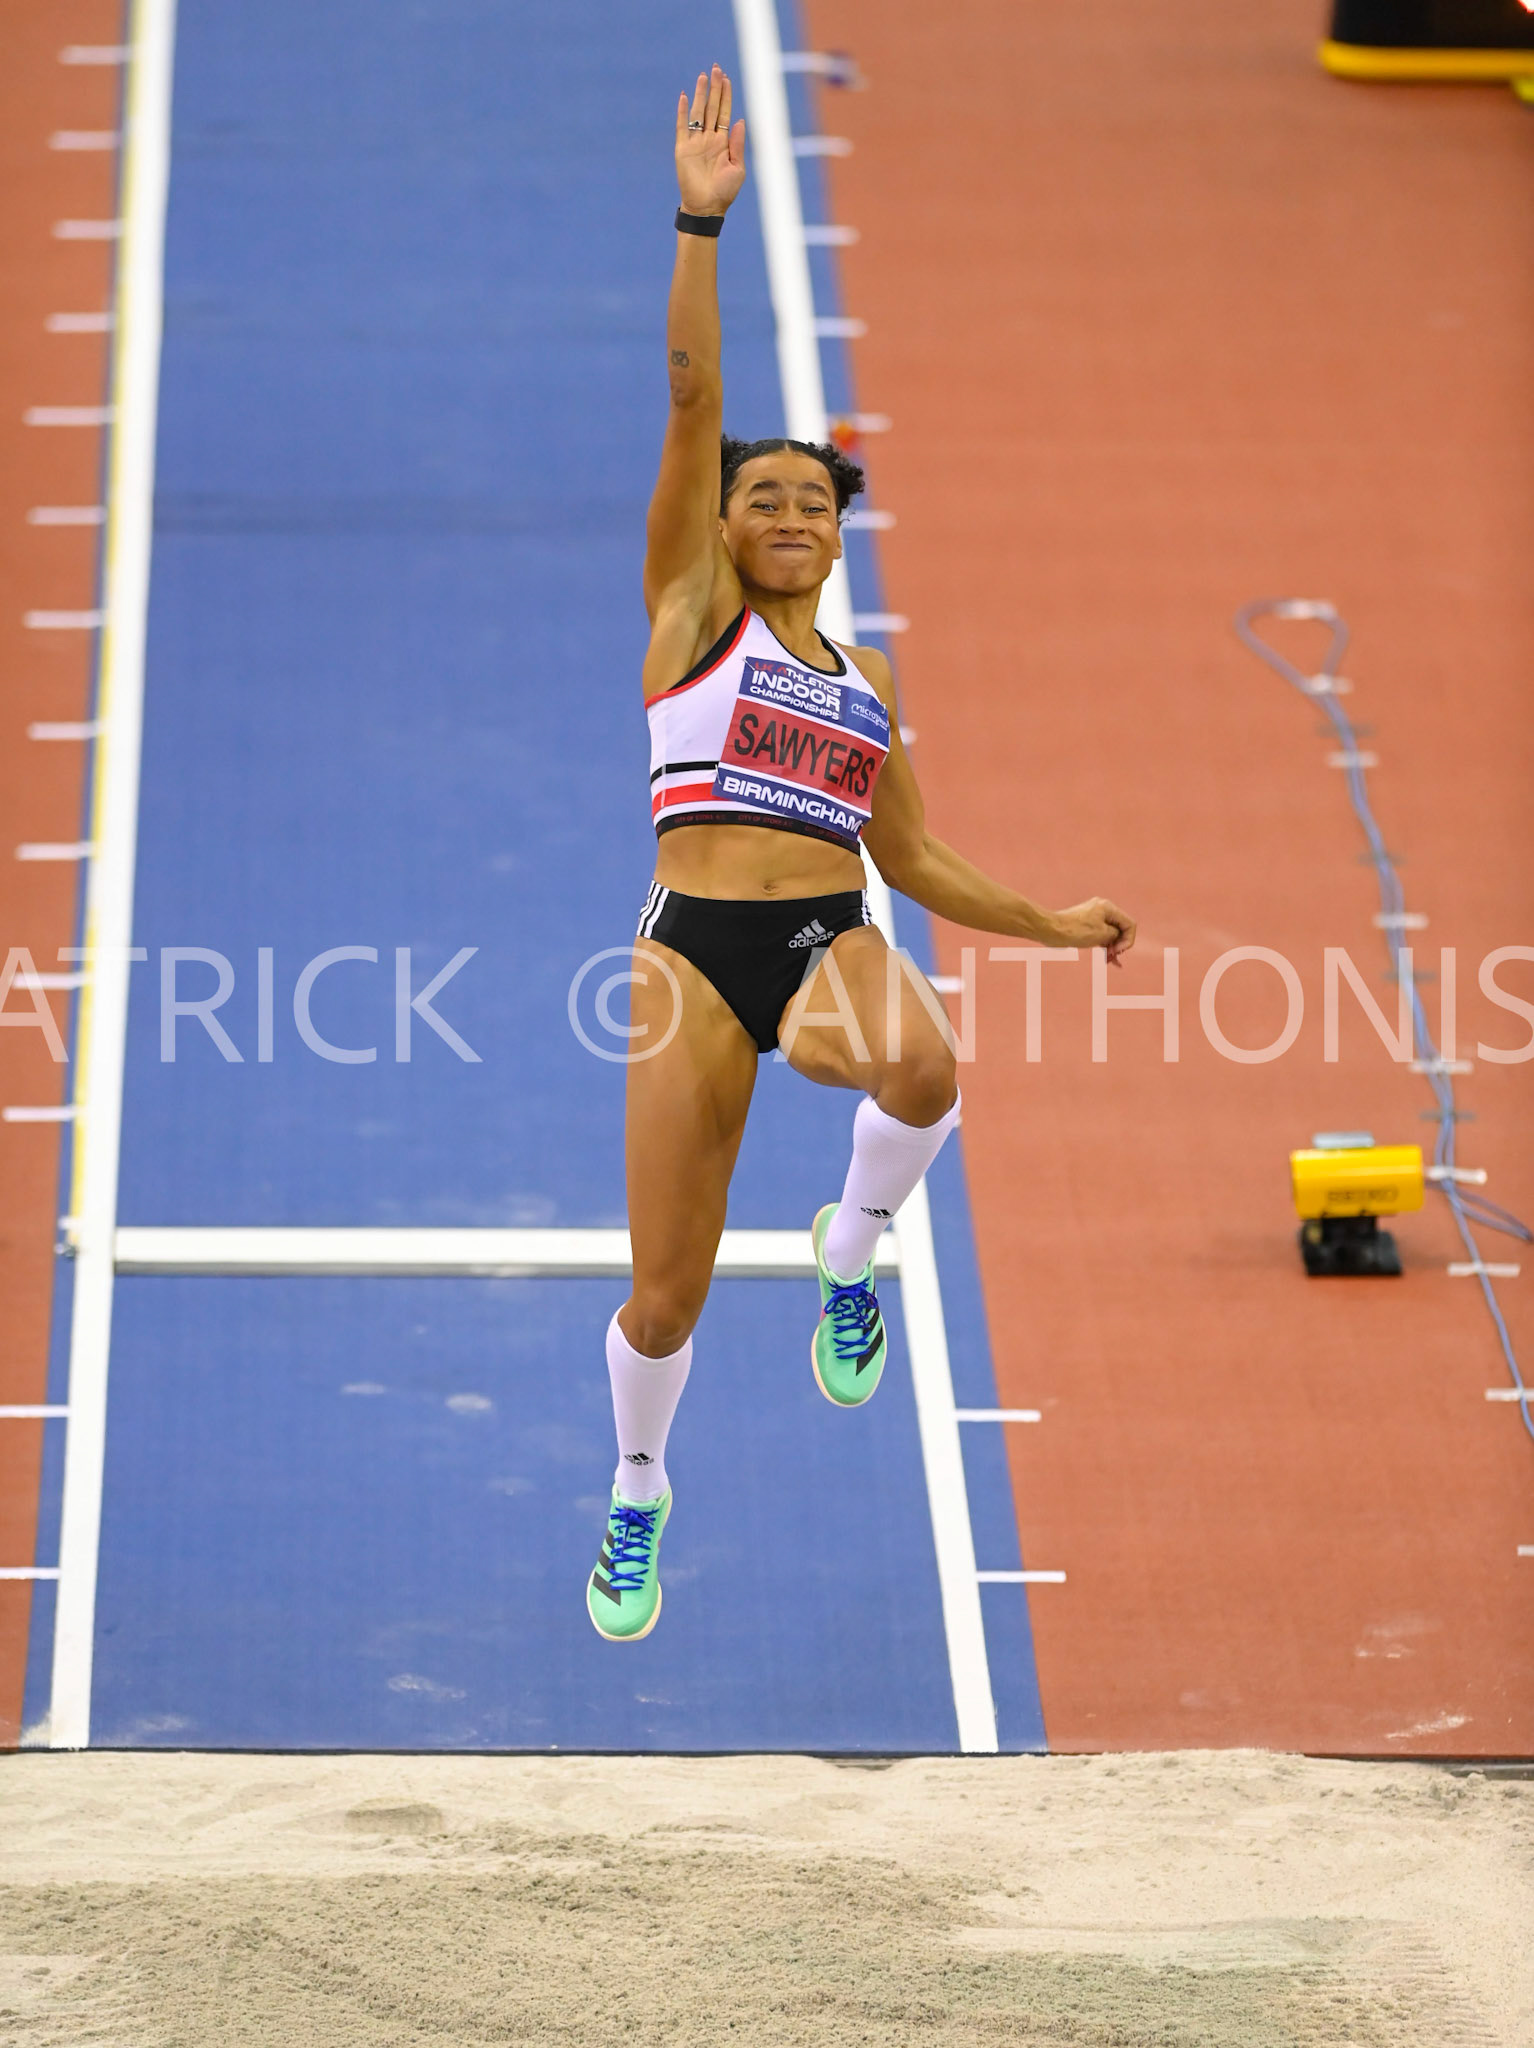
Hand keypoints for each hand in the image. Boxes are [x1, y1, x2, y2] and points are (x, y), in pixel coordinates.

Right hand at [676, 65, 745, 215]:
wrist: (706, 208)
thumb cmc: (724, 192)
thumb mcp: (737, 168)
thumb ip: (738, 144)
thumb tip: (740, 121)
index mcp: (723, 142)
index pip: (725, 113)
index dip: (726, 96)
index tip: (726, 78)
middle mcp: (709, 139)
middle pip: (712, 107)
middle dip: (714, 88)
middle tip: (716, 68)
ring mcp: (695, 142)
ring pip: (697, 112)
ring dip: (700, 94)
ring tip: (703, 76)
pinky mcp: (683, 149)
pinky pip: (682, 126)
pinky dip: (682, 112)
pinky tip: (683, 96)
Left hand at [1051, 897, 1135, 965]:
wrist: (1051, 930)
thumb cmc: (1076, 931)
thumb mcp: (1102, 934)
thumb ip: (1116, 935)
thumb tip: (1118, 937)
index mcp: (1108, 908)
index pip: (1129, 924)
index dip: (1128, 940)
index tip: (1119, 951)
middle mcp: (1103, 909)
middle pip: (1120, 929)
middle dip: (1119, 944)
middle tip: (1112, 956)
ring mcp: (1094, 916)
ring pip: (1110, 933)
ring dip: (1111, 947)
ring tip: (1108, 960)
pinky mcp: (1087, 924)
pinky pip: (1101, 935)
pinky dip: (1104, 945)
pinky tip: (1106, 958)